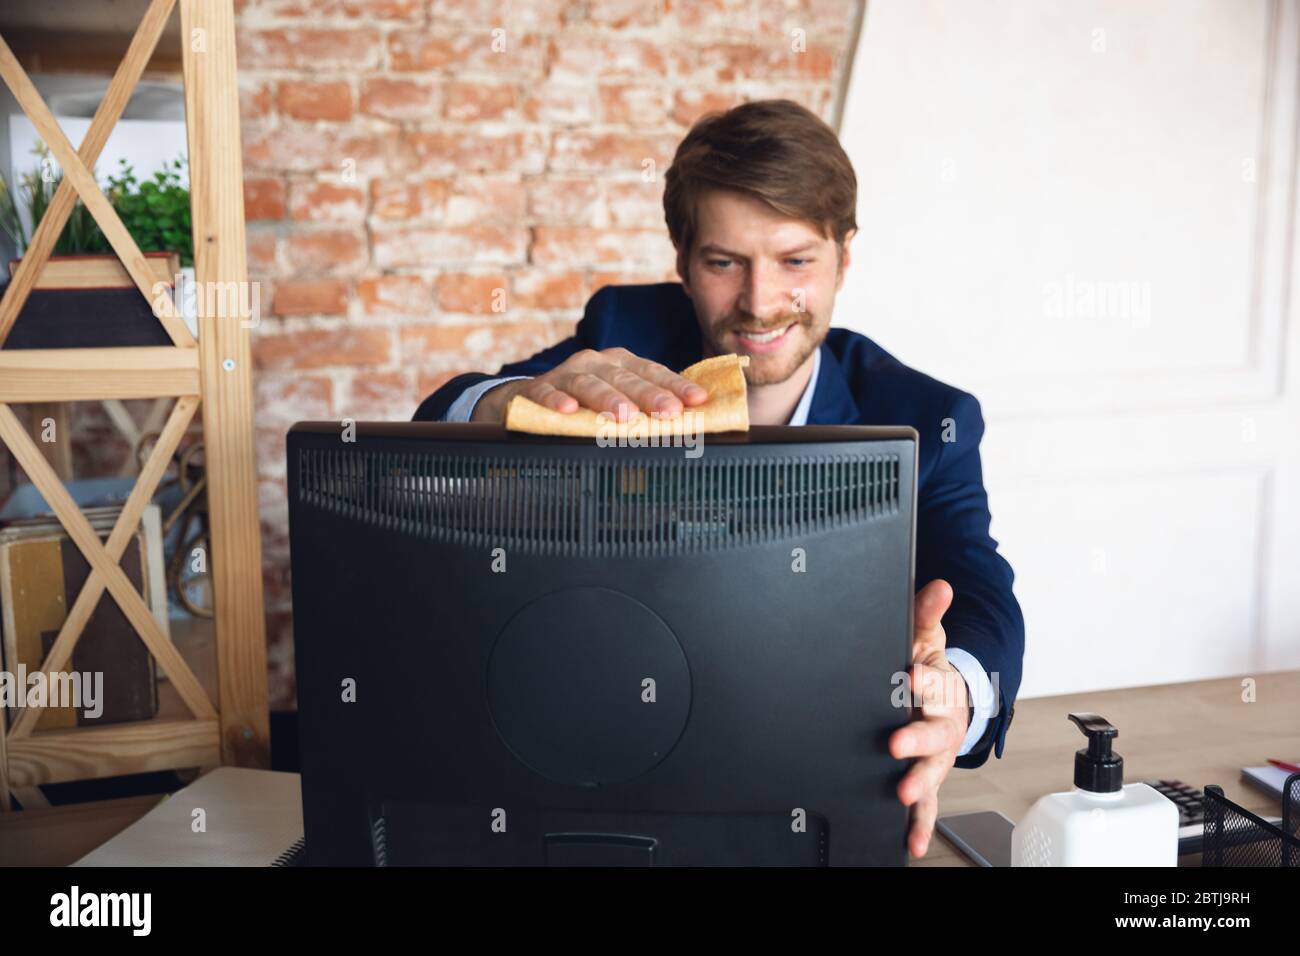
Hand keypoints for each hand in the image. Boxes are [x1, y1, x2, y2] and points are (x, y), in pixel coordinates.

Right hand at [470, 347, 709, 422]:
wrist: (526, 401)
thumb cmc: (582, 404)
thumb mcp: (616, 402)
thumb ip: (646, 409)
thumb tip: (690, 422)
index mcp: (620, 365)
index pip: (653, 372)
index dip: (676, 385)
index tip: (698, 401)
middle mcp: (596, 363)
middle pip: (625, 378)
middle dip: (649, 394)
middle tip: (669, 411)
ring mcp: (565, 374)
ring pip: (589, 383)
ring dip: (608, 398)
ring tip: (625, 416)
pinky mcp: (536, 388)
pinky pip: (547, 392)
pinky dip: (556, 400)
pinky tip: (568, 411)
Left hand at [889, 579, 969, 857]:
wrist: (950, 697)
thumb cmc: (928, 667)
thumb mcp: (925, 637)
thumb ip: (926, 612)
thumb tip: (940, 585)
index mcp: (940, 687)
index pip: (932, 681)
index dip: (921, 679)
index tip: (907, 676)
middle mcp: (942, 723)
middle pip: (932, 732)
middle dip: (915, 738)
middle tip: (895, 743)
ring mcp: (937, 753)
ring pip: (931, 770)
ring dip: (918, 782)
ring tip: (903, 794)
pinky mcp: (928, 775)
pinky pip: (926, 803)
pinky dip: (920, 823)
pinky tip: (911, 841)